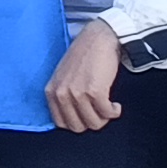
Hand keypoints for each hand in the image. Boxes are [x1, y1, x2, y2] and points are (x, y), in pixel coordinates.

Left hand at [48, 17, 125, 134]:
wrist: (98, 40)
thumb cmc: (83, 58)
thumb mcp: (63, 78)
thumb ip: (63, 96)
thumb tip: (73, 118)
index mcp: (51, 91)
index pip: (61, 123)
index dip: (77, 122)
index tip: (87, 115)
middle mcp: (61, 94)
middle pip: (77, 127)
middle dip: (92, 122)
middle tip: (99, 111)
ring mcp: (77, 93)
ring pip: (94, 123)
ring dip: (105, 117)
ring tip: (108, 106)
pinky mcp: (95, 91)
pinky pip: (107, 114)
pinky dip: (114, 112)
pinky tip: (115, 104)